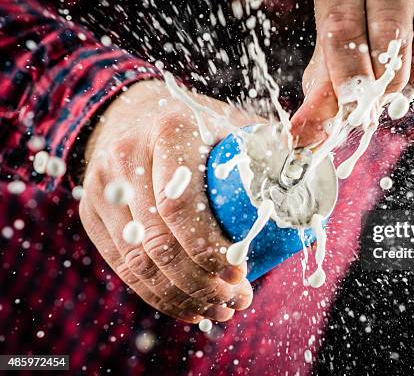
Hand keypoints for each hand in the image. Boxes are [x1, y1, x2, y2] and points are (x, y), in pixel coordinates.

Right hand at [80, 80, 254, 322]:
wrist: (132, 113)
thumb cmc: (196, 125)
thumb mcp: (229, 123)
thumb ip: (267, 146)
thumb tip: (308, 176)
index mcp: (169, 132)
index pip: (181, 205)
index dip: (210, 249)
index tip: (241, 273)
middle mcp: (127, 158)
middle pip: (158, 242)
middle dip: (201, 284)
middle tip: (237, 302)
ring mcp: (103, 188)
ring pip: (138, 262)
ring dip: (182, 297)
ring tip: (220, 310)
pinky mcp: (92, 213)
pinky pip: (122, 266)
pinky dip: (157, 295)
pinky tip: (188, 307)